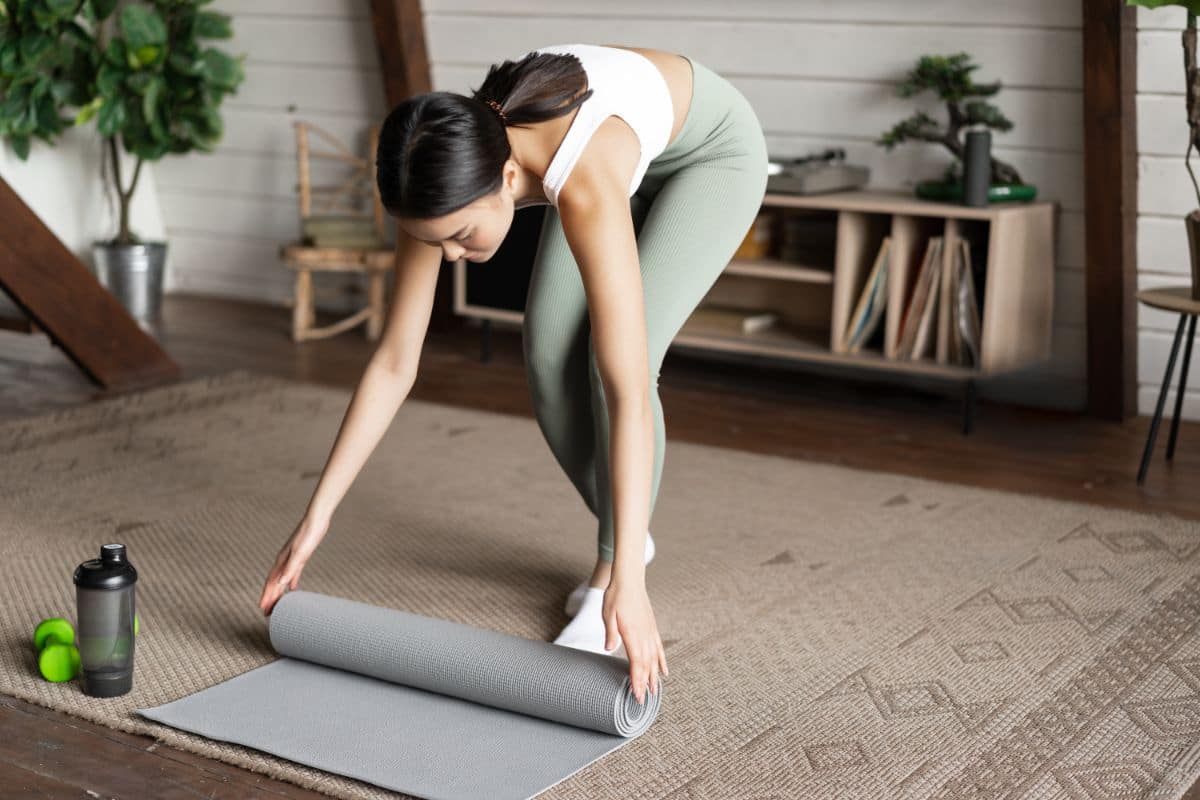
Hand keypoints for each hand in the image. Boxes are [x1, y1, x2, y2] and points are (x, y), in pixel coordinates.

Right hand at [259, 516, 328, 615]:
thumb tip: (282, 583)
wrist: (316, 520)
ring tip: (277, 603)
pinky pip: (293, 573)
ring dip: (278, 592)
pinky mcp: (301, 556)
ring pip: (282, 579)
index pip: (271, 583)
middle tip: (267, 613)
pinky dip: (291, 582)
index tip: (263, 609)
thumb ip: (291, 568)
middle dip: (270, 598)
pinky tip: (293, 588)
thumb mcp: (301, 553)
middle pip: (274, 583)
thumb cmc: (309, 535)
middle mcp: (284, 561)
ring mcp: (292, 559)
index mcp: (282, 561)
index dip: (267, 596)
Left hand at [602, 572, 667, 703]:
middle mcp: (644, 635)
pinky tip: (664, 671)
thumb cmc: (615, 596)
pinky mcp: (652, 627)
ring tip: (655, 691)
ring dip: (654, 676)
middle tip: (644, 700)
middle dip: (645, 683)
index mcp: (632, 634)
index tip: (637, 694)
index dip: (637, 680)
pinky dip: (662, 661)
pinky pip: (659, 648)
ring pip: (654, 659)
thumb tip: (609, 649)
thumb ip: (610, 632)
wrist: (629, 580)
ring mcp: (650, 632)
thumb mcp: (607, 613)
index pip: (636, 663)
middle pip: (647, 665)